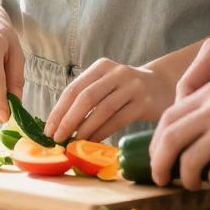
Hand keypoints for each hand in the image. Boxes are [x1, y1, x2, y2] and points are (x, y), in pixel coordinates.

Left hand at [44, 58, 175, 142]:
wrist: (161, 86)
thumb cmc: (126, 89)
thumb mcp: (106, 84)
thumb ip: (86, 97)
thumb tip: (58, 124)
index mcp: (102, 66)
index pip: (74, 88)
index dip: (59, 110)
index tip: (48, 129)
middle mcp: (117, 72)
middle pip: (86, 97)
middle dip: (68, 120)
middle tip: (57, 139)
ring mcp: (132, 86)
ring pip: (102, 110)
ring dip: (84, 129)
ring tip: (73, 143)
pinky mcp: (143, 102)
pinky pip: (118, 120)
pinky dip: (102, 133)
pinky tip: (92, 142)